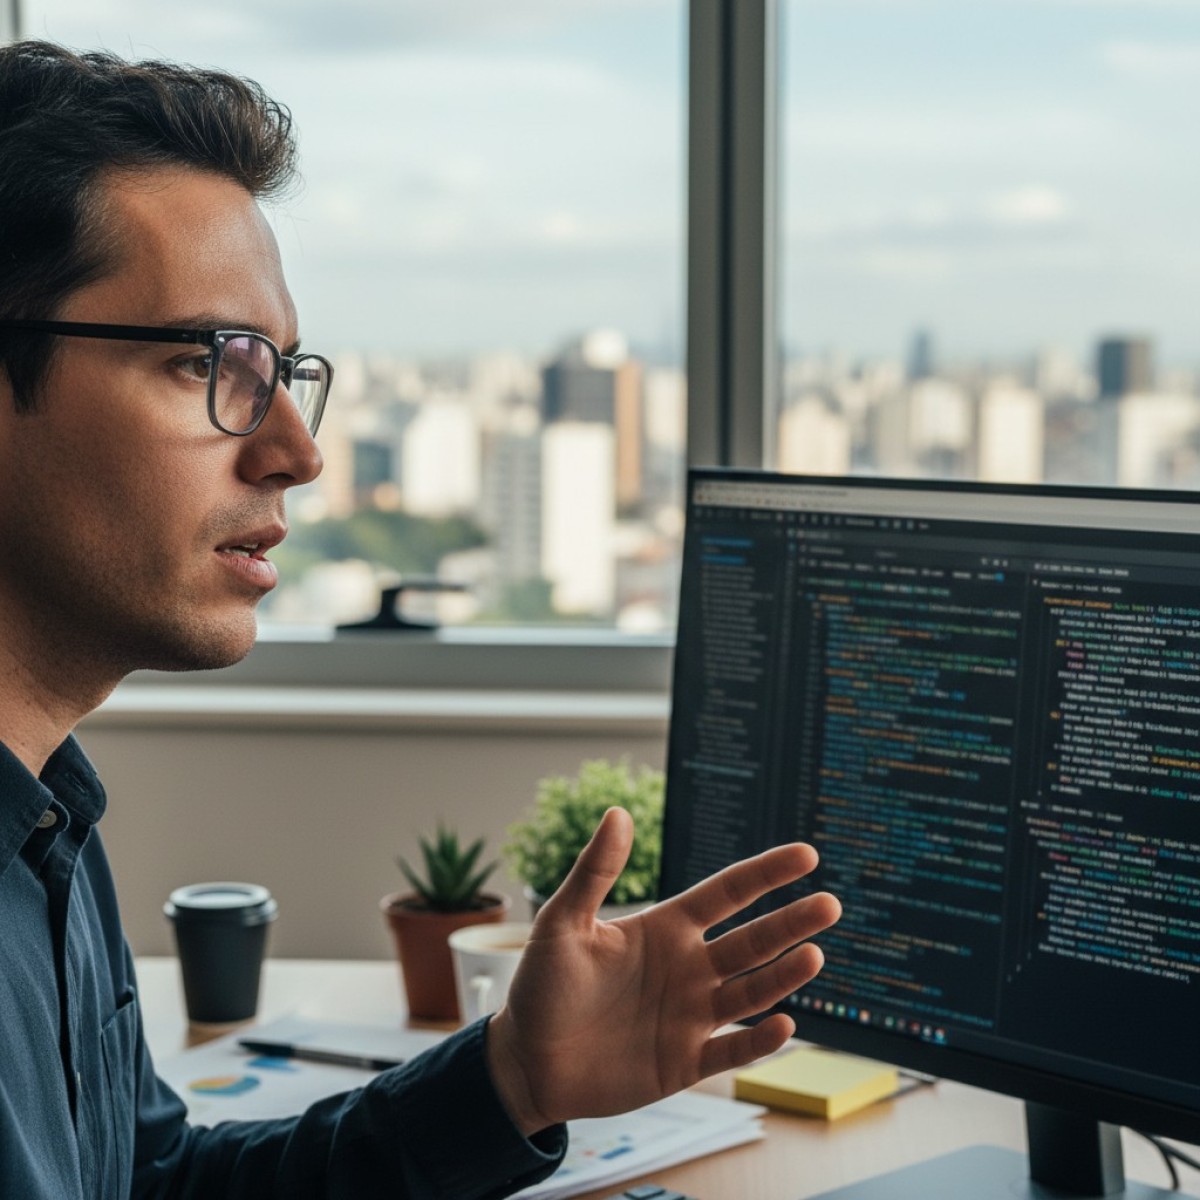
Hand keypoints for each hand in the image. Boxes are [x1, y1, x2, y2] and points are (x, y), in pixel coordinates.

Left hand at [485, 807, 840, 1134]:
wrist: (526, 1061)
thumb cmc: (541, 986)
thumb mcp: (562, 923)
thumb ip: (594, 872)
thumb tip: (618, 811)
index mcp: (664, 928)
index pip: (726, 893)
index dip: (766, 874)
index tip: (807, 855)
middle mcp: (687, 968)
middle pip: (752, 941)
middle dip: (791, 923)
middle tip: (831, 904)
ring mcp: (690, 1016)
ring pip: (751, 993)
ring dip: (782, 976)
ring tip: (814, 956)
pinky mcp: (684, 1063)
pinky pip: (731, 1051)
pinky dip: (758, 1041)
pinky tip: (783, 1024)